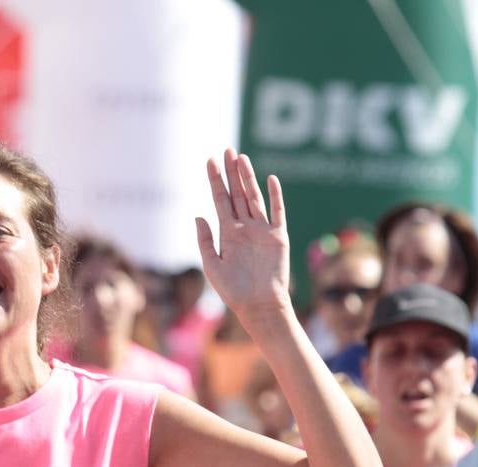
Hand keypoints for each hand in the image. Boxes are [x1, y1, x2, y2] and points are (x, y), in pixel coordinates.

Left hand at [195, 149, 290, 323]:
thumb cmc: (234, 291)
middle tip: (226, 149)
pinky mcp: (278, 237)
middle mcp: (244, 227)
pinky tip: (269, 179)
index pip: (220, 200)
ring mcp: (262, 230)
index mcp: (227, 233)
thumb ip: (205, 241)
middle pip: (237, 193)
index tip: (209, 161)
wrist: (258, 305)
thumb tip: (199, 216)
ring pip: (254, 197)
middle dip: (231, 172)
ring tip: (241, 158)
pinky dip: (274, 196)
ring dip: (248, 178)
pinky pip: (277, 212)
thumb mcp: (212, 266)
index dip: (215, 180)